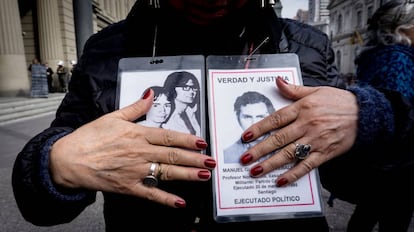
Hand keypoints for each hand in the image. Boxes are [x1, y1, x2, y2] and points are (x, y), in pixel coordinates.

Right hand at [49, 89, 214, 207]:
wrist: (69, 159)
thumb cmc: (89, 137)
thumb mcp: (113, 117)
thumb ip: (136, 107)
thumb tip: (151, 94)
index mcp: (138, 134)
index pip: (169, 136)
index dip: (188, 139)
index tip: (203, 142)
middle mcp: (140, 152)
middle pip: (173, 155)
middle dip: (195, 158)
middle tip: (211, 161)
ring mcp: (136, 170)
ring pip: (167, 172)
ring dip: (187, 175)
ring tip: (204, 176)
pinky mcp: (128, 186)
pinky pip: (151, 194)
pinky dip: (166, 199)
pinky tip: (180, 202)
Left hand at [239, 77, 357, 186]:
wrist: (365, 114)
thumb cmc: (338, 102)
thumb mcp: (316, 91)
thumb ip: (294, 90)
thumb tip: (277, 81)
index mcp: (302, 108)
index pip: (276, 119)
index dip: (259, 128)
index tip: (245, 136)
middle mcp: (307, 125)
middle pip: (278, 139)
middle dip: (259, 150)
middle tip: (244, 158)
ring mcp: (316, 140)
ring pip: (289, 153)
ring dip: (271, 163)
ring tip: (255, 171)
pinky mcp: (325, 153)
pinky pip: (306, 165)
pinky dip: (293, 174)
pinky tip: (280, 180)